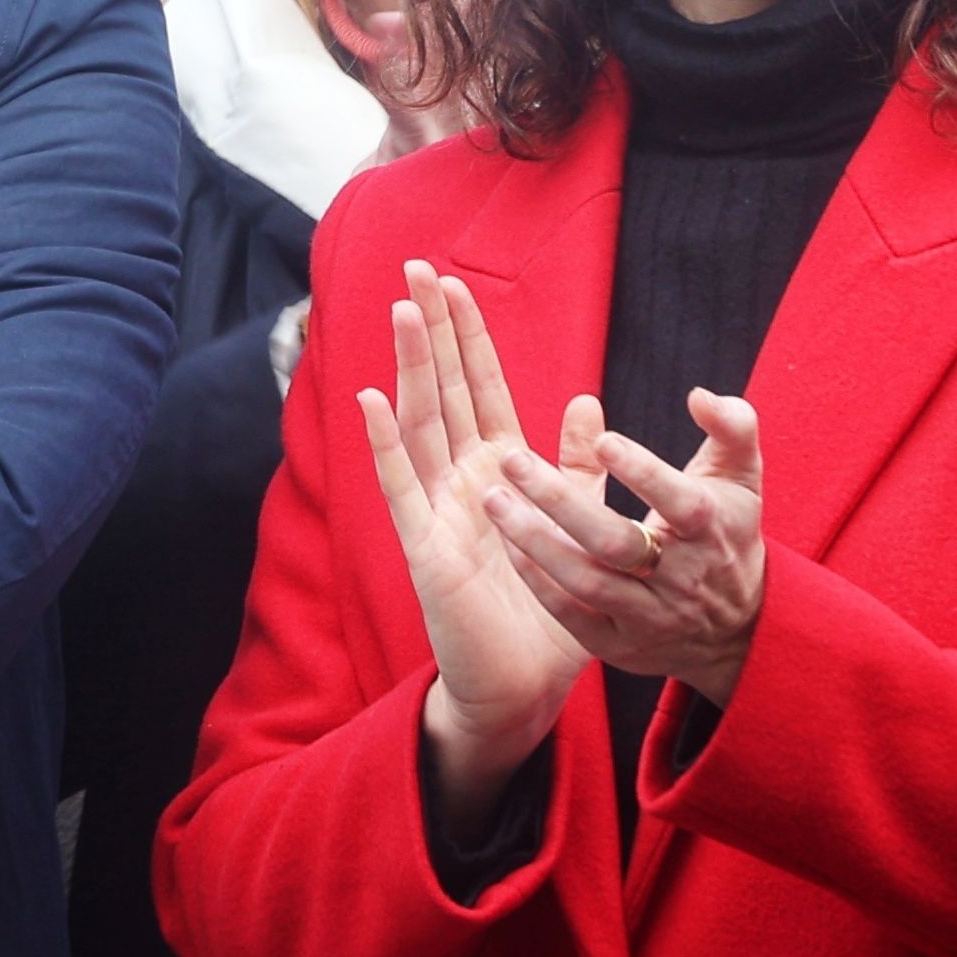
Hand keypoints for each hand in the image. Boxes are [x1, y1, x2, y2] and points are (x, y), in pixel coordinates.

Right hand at [353, 261, 592, 816]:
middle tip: (416, 269)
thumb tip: (587, 400)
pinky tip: (369, 398)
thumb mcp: (581, 527)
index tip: (455, 281)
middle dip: (433, 331)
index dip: (469, 335)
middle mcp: (464, 482)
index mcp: (501, 473)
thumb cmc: (547, 613)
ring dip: (411, 368)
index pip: (481, 389)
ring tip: (402, 311)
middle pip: (445, 391)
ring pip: (421, 425)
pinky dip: (384, 444)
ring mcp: (440, 511)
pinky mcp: (426, 549)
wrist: (525, 687)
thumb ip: (579, 467)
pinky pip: (402, 489)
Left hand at [488, 384, 770, 710]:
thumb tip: (698, 395)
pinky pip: (572, 615)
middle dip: (561, 502)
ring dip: (535, 541)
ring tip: (493, 499)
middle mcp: (681, 577)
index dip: (643, 472)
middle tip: (512, 459)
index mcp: (711, 528)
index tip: (602, 441)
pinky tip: (507, 543)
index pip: (681, 502)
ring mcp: (648, 615)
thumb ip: (731, 426)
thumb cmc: (726, 531)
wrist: (738, 630)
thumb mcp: (740, 477)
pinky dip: (538, 581)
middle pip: (617, 543)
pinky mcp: (619, 644)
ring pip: (587, 582)